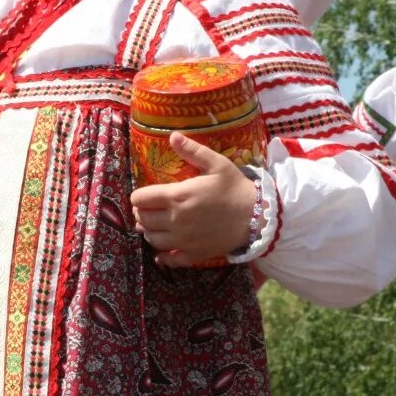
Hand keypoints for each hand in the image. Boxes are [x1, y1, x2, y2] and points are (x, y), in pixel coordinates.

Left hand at [131, 134, 258, 265]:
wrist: (257, 217)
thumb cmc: (235, 188)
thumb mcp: (216, 164)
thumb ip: (192, 151)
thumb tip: (173, 136)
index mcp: (177, 196)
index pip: (140, 199)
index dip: (138, 196)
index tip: (144, 195)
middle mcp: (175, 220)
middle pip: (142, 219)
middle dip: (140, 213)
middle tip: (147, 209)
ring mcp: (183, 240)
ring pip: (152, 239)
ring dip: (149, 232)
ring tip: (155, 225)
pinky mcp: (194, 254)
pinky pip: (170, 259)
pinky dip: (163, 257)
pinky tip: (163, 253)